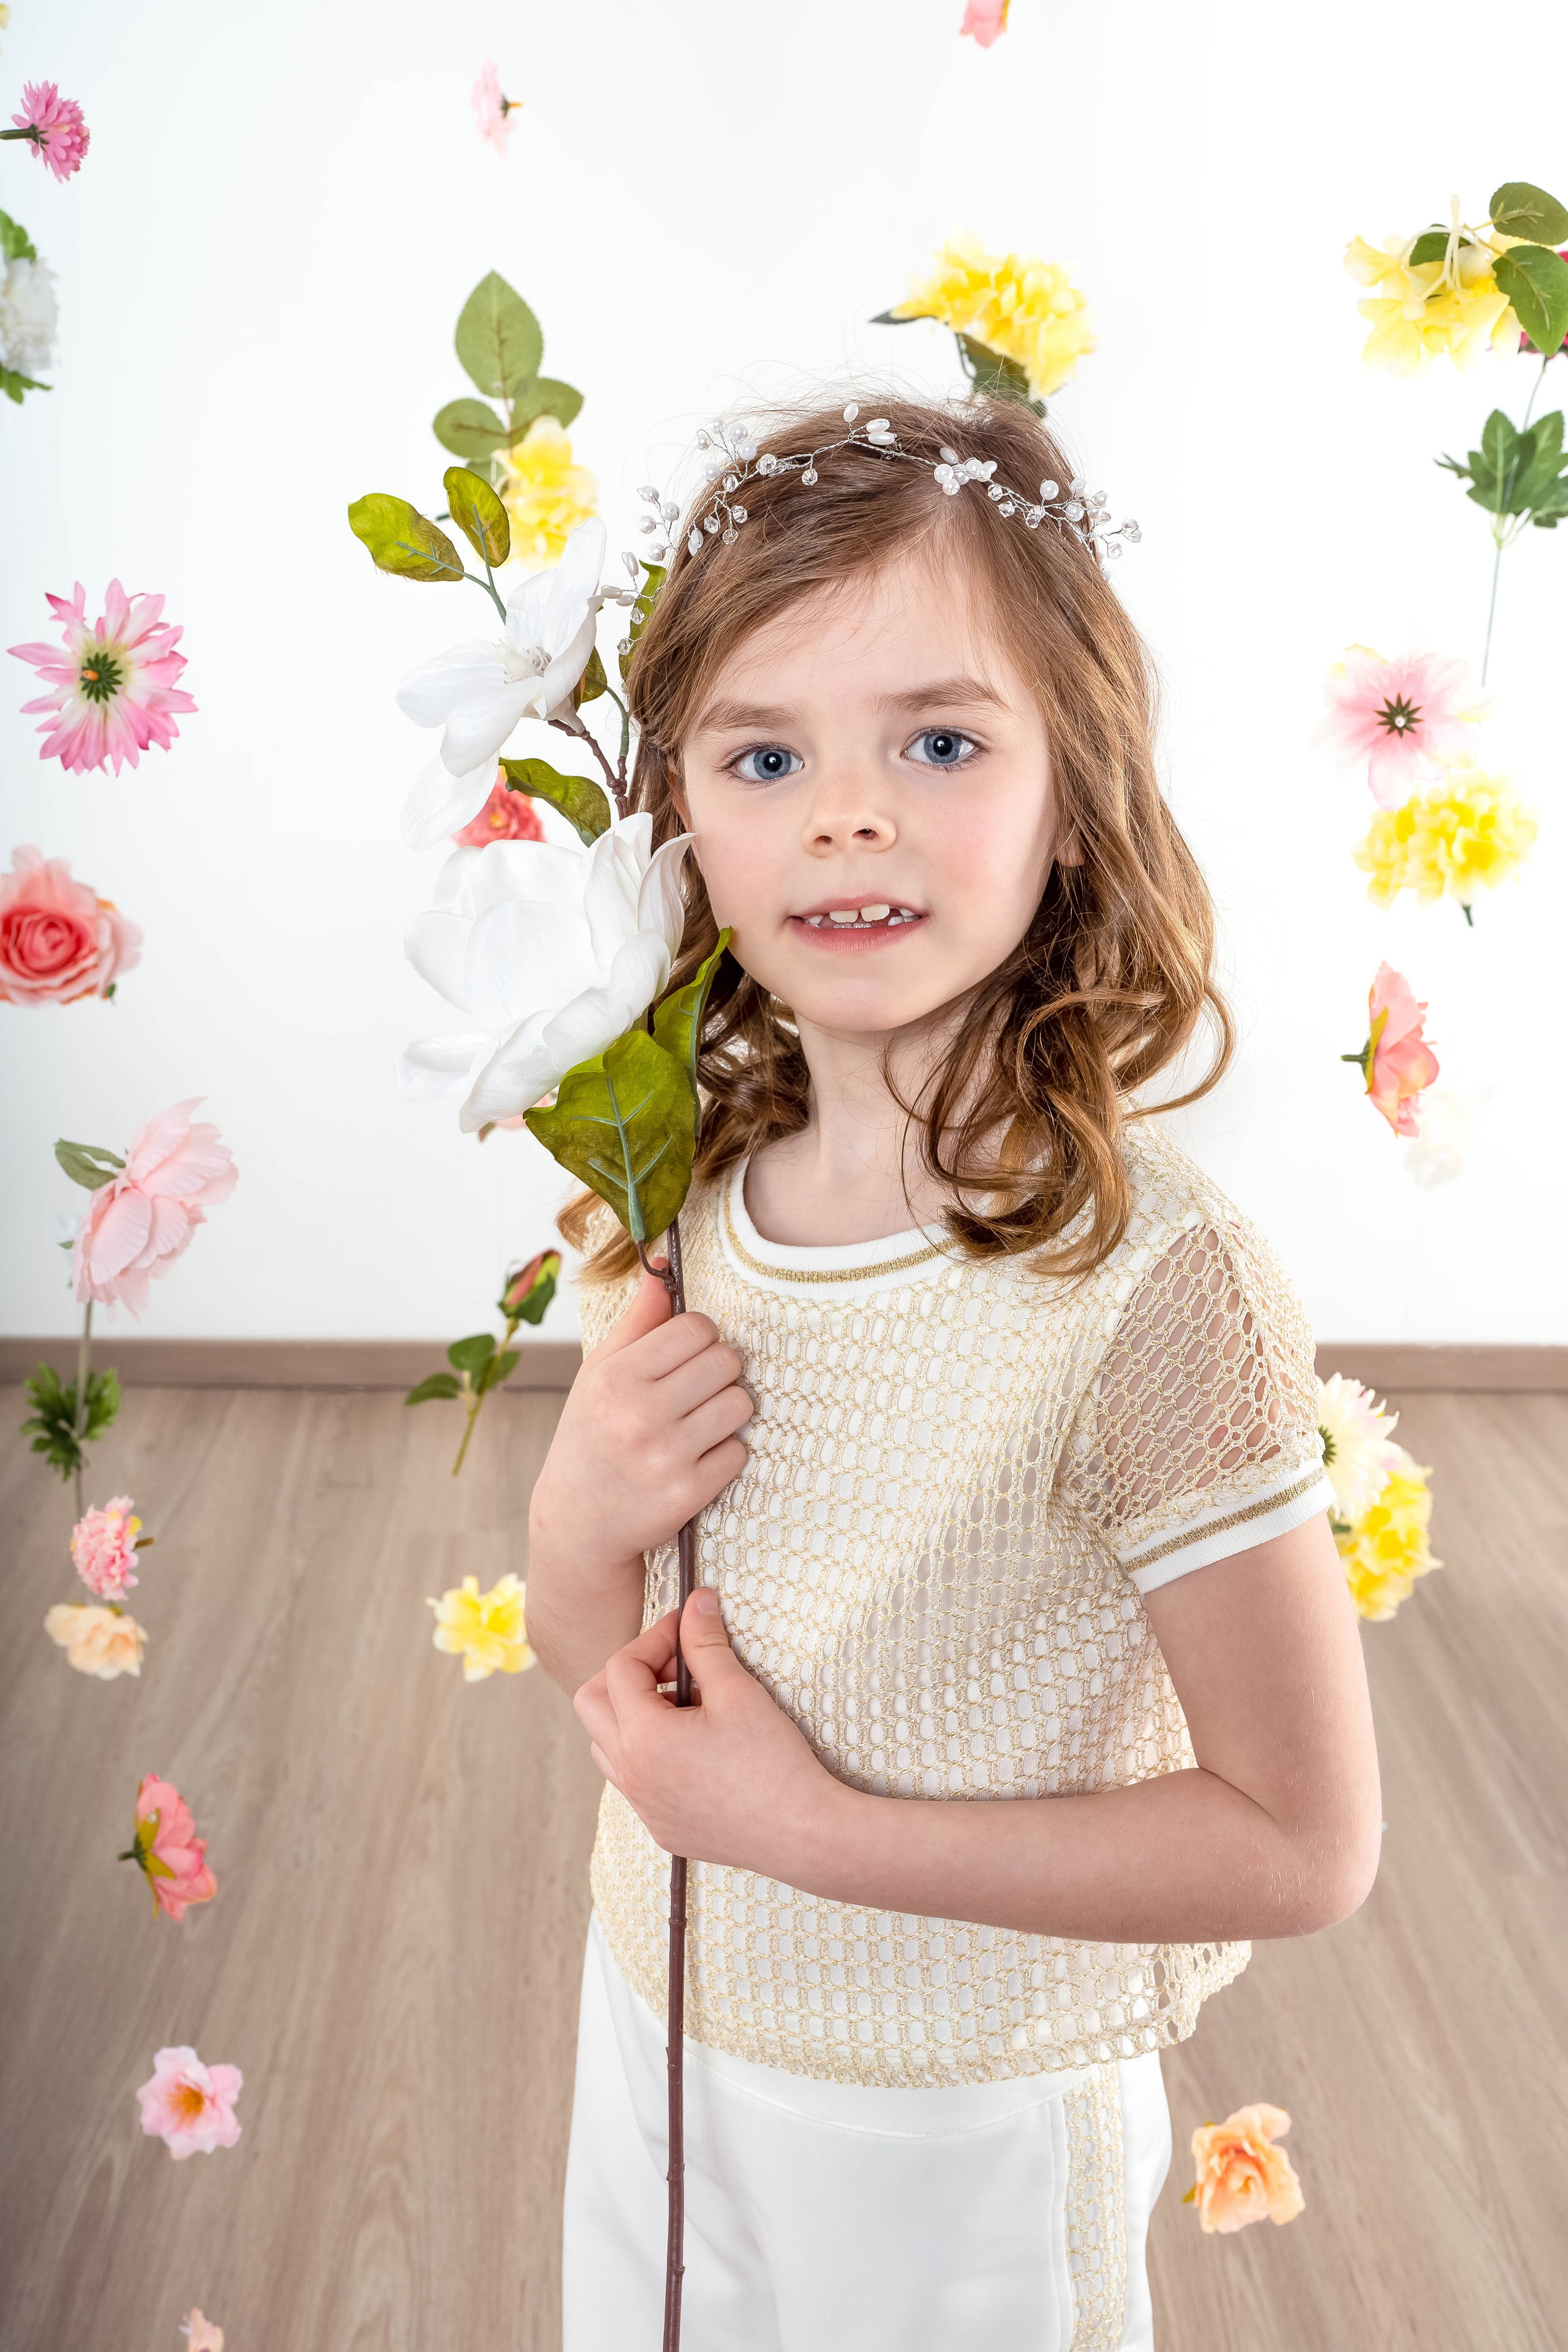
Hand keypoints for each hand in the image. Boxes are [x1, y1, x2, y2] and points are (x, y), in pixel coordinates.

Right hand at [529, 1268, 752, 1582]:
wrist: (577, 1519)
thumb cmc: (591, 1434)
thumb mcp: (600, 1372)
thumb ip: (638, 1320)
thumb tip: (665, 1266)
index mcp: (616, 1376)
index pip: (696, 1327)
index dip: (699, 1338)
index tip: (684, 1356)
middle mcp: (639, 1414)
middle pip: (726, 1361)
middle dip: (717, 1372)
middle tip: (694, 1391)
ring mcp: (666, 1456)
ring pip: (740, 1404)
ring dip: (726, 1411)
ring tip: (696, 1423)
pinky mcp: (688, 1493)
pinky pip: (739, 1452)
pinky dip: (724, 1454)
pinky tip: (695, 1458)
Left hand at [574, 1590, 848, 1878]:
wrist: (802, 1832)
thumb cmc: (772, 1762)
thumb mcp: (738, 1691)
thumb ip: (705, 1643)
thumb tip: (696, 1601)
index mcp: (642, 1738)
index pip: (621, 1667)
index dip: (653, 1639)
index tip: (686, 1629)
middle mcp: (630, 1776)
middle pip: (592, 1704)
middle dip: (627, 1674)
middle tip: (675, 1667)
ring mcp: (643, 1806)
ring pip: (606, 1746)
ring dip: (632, 1716)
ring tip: (684, 1707)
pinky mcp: (661, 1828)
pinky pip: (633, 1781)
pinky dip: (648, 1754)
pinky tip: (695, 1748)